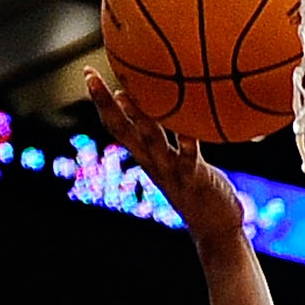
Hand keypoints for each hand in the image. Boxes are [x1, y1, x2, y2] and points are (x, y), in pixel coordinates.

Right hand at [81, 71, 249, 254]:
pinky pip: (188, 158)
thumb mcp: (177, 159)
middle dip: (105, 105)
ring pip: (151, 142)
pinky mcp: (194, 179)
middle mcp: (154, 163)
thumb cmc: (200, 189)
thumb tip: (168, 106)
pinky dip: (186, 143)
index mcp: (148, 157)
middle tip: (91, 78)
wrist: (216, 231)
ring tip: (125, 95)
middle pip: (124, 131)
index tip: (88, 73)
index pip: (118, 125)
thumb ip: (169, 136)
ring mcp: (172, 171)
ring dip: (138, 119)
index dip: (102, 102)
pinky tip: (185, 128)